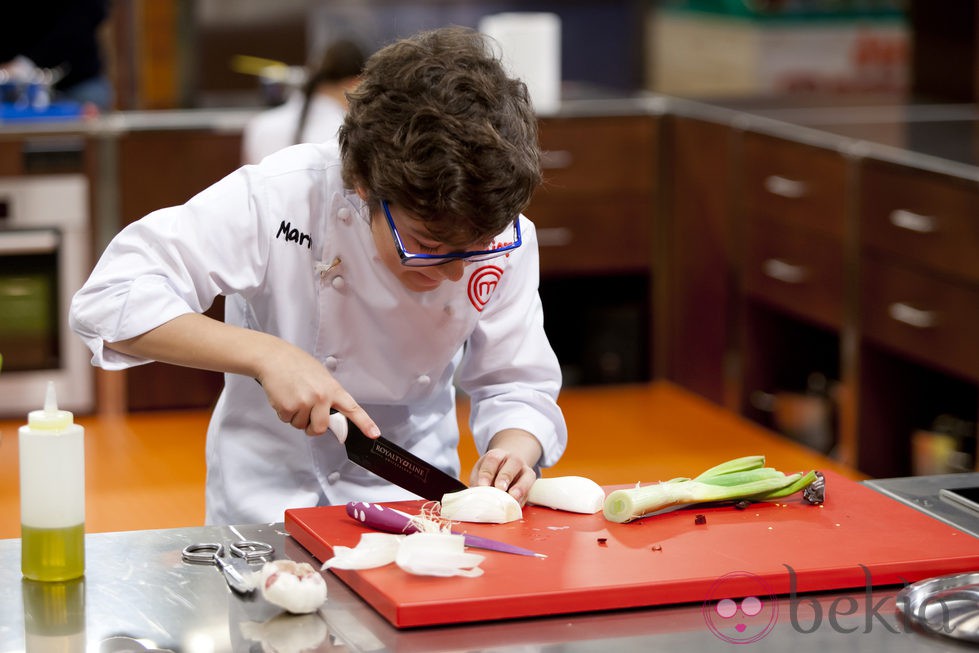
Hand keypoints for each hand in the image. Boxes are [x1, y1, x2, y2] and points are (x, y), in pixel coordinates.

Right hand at [254, 341, 379, 440]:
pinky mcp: (288, 407)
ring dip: (295, 416)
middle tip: (306, 413)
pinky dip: (284, 413)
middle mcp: (321, 397)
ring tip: (293, 396)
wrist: (274, 358)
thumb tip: (331, 412)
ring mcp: (305, 402)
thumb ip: (329, 395)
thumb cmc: (296, 364)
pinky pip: (287, 420)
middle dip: (312, 426)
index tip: (374, 434)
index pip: (353, 408)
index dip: (365, 423)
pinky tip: (284, 396)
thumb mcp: (321, 376)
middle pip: (320, 428)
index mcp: (333, 388)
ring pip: (301, 425)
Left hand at [468, 429, 542, 504]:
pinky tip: (515, 505)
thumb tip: (476, 497)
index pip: (493, 459)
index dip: (487, 472)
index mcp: (498, 455)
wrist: (504, 470)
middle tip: (500, 488)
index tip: (482, 485)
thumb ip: (478, 483)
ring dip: (520, 487)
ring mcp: (524, 470)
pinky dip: (523, 499)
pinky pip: (530, 490)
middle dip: (506, 476)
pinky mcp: (530, 483)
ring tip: (512, 497)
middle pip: (514, 463)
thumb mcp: (480, 473)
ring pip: (527, 475)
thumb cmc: (489, 473)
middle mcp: (514, 460)